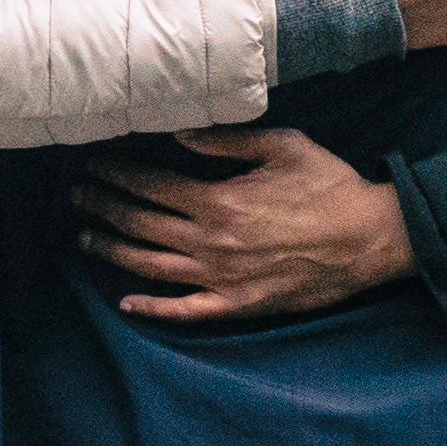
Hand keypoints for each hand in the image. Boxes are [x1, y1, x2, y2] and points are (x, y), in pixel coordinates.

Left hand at [78, 122, 411, 325]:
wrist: (371, 240)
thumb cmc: (329, 186)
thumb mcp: (282, 145)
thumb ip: (226, 140)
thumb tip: (178, 134)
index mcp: (219, 200)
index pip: (150, 185)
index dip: (116, 174)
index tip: (91, 165)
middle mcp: (212, 242)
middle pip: (140, 225)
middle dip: (103, 207)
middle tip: (75, 195)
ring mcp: (223, 278)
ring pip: (152, 267)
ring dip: (113, 251)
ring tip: (85, 236)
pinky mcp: (240, 306)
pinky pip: (187, 311)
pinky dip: (153, 309)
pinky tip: (126, 303)